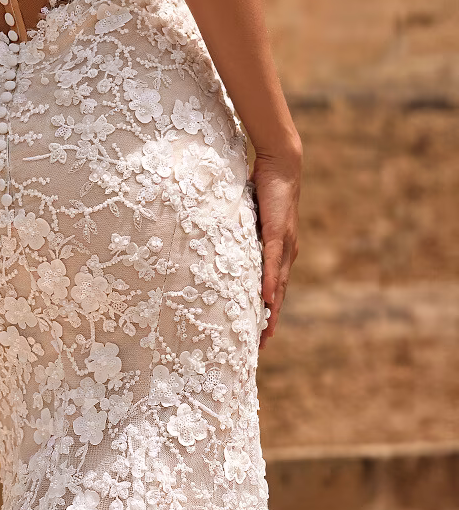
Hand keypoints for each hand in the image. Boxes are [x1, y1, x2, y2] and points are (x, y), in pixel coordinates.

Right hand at [251, 147, 300, 348]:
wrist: (282, 164)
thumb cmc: (265, 187)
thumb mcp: (250, 216)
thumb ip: (242, 232)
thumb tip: (223, 241)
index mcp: (281, 251)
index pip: (274, 287)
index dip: (269, 311)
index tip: (261, 334)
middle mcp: (287, 252)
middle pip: (279, 294)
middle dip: (271, 321)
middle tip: (261, 346)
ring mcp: (284, 244)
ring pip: (278, 284)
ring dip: (272, 310)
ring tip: (265, 332)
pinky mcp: (279, 233)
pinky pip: (273, 263)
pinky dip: (270, 283)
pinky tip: (267, 300)